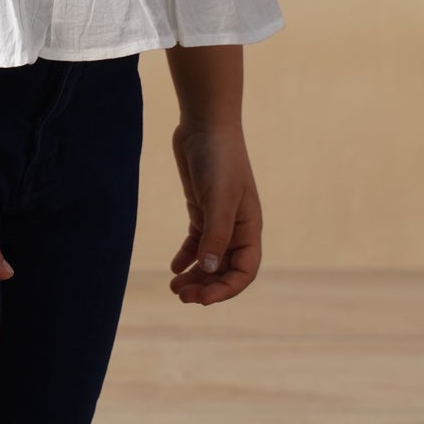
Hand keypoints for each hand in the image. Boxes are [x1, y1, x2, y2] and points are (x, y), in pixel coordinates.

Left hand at [168, 120, 262, 305]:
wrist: (205, 124)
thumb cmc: (218, 159)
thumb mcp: (218, 198)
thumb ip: (215, 235)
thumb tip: (208, 270)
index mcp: (250, 228)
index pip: (244, 271)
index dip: (226, 289)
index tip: (202, 299)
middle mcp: (237, 227)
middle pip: (224, 269)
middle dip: (206, 287)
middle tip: (181, 296)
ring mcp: (218, 218)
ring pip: (209, 259)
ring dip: (195, 276)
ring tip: (174, 288)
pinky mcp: (201, 208)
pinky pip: (196, 242)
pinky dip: (186, 257)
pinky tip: (174, 267)